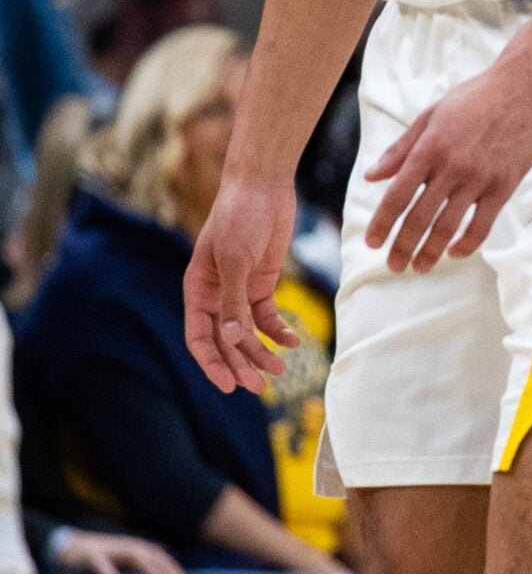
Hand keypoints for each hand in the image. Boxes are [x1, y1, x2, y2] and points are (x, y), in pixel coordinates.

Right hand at [53, 528, 191, 573]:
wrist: (71, 548)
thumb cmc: (104, 559)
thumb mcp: (126, 565)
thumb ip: (142, 570)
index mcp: (140, 551)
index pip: (165, 561)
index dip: (178, 573)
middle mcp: (130, 547)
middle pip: (156, 558)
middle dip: (171, 572)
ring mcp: (113, 550)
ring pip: (135, 557)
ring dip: (149, 569)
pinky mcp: (93, 556)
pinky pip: (103, 566)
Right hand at [182, 178, 297, 393]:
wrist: (264, 186)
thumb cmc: (240, 218)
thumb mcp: (236, 259)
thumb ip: (234, 300)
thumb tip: (233, 340)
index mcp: (197, 290)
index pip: (199, 337)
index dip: (212, 362)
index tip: (228, 384)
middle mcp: (216, 295)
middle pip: (225, 340)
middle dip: (240, 364)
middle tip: (259, 387)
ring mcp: (240, 290)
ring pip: (247, 332)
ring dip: (260, 352)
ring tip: (279, 371)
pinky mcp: (262, 282)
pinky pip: (267, 316)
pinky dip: (278, 330)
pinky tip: (293, 342)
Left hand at [364, 45, 531, 273]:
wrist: (525, 88)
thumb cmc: (475, 97)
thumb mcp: (431, 115)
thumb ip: (401, 149)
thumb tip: (372, 177)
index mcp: (429, 148)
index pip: (397, 196)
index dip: (382, 224)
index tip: (373, 242)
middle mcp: (451, 167)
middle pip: (418, 218)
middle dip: (402, 247)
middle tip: (394, 266)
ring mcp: (479, 178)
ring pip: (448, 226)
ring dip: (430, 252)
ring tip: (420, 267)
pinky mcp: (504, 185)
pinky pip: (482, 224)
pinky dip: (467, 244)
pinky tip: (455, 252)